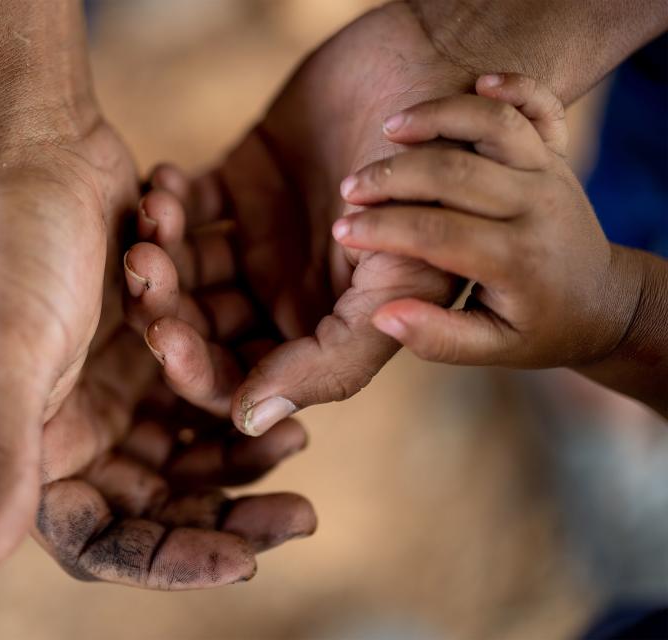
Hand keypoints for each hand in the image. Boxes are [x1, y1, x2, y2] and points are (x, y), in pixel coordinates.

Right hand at [0, 121, 314, 582]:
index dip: (169, 561)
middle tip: (300, 517)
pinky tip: (279, 382)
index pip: (101, 540)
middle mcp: (70, 427)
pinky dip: (235, 385)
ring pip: (189, 447)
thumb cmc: (11, 247)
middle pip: (158, 503)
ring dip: (241, 449)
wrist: (36, 144)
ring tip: (298, 436)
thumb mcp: (5, 355)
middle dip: (227, 511)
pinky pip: (201, 384)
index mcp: (30, 447)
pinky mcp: (145, 340)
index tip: (245, 559)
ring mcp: (110, 384)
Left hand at [125, 3, 471, 435]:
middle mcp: (280, 296)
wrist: (438, 74)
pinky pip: (185, 208)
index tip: (163, 334)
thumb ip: (331, 362)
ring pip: (182, 269)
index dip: (192, 369)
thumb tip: (249, 422)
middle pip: (195, 326)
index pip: (236, 377)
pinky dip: (165, 201)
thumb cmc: (436, 183)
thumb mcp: (399, 283)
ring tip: (154, 215)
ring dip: (156, 249)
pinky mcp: (239, 187)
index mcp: (316, 332)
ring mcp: (257, 242)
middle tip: (142, 265)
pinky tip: (164, 182)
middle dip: (160, 306)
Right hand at [332, 73, 642, 368]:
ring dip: (437, 117)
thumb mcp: (490, 348)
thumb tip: (382, 317)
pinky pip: (539, 104)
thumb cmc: (537, 329)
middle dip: (391, 177)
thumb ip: (437, 338)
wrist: (601, 302)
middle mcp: (535, 208)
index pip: (436, 234)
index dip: (382, 230)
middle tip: (349, 188)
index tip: (342, 232)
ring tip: (389, 128)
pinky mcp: (554, 153)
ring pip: (493, 124)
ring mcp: (548, 173)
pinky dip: (511, 86)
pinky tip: (475, 82)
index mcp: (516, 261)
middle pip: (453, 173)